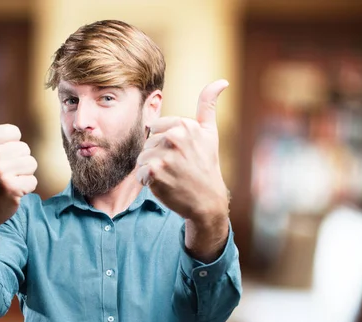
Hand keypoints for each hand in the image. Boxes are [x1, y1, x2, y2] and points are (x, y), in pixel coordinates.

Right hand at [0, 92, 37, 240]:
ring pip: (31, 164)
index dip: (8, 146)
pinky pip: (32, 181)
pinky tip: (9, 194)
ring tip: (4, 183)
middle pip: (25, 150)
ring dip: (21, 175)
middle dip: (16, 163)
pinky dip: (24, 189)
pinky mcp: (11, 189)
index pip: (15, 133)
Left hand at [136, 79, 229, 223]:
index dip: (164, 143)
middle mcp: (175, 137)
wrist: (207, 200)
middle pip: (147, 143)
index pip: (155, 128)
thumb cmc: (207, 164)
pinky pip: (139, 173)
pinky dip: (147, 181)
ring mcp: (164, 155)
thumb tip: (222, 81)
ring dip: (151, 169)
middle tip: (176, 167)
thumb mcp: (210, 132)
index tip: (181, 154)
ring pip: (141, 158)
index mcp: (185, 125)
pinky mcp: (155, 172)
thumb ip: (208, 105)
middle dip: (157, 156)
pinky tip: (164, 184)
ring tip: (170, 176)